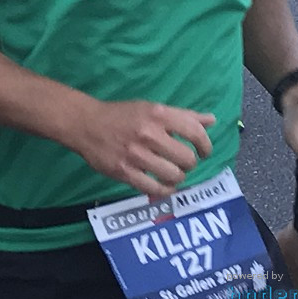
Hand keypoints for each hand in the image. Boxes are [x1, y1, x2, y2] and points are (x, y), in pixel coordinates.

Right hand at [72, 100, 214, 198]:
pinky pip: (154, 188)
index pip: (195, 132)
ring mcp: (136, 155)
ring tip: (173, 173)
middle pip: (187, 158)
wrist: (86, 124)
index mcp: (159, 114)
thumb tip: (211, 120)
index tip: (204, 152)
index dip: (206, 145)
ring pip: (174, 176)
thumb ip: (183, 116)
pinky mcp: (125, 172)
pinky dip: (164, 190)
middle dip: (190, 164)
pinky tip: (163, 185)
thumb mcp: (153, 108)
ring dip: (178, 177)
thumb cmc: (123, 115)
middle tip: (184, 162)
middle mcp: (149, 134)